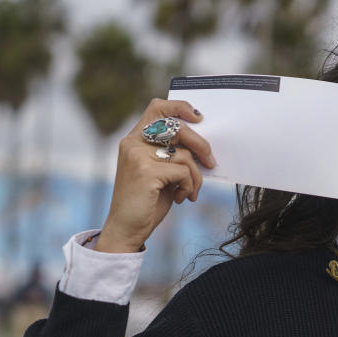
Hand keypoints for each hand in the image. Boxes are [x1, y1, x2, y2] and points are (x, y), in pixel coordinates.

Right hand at [97, 99, 215, 252]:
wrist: (126, 228)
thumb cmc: (146, 201)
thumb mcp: (161, 173)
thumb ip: (172, 155)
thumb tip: (203, 146)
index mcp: (134, 139)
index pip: (157, 108)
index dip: (179, 107)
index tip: (199, 118)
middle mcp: (133, 143)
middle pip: (177, 128)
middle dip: (201, 145)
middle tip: (211, 162)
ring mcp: (137, 156)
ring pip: (184, 154)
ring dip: (196, 176)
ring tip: (190, 191)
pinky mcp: (146, 172)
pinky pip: (183, 172)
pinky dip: (190, 186)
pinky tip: (182, 198)